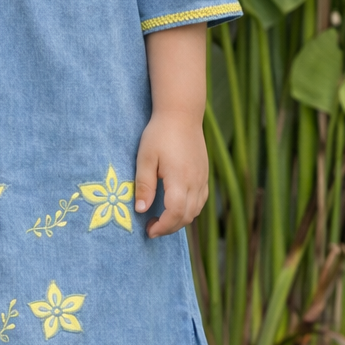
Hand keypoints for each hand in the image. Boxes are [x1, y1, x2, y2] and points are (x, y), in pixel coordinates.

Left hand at [134, 111, 208, 236]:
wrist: (181, 114)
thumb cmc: (160, 134)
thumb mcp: (145, 158)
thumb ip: (144, 185)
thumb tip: (140, 210)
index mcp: (180, 179)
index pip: (176, 213)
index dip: (163, 227)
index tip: (148, 230)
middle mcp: (195, 182)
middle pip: (187, 216)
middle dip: (169, 227)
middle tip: (151, 228)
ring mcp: (202, 178)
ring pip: (196, 210)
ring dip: (180, 220)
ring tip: (161, 219)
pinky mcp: (204, 174)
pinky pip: (201, 200)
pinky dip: (189, 210)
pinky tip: (175, 207)